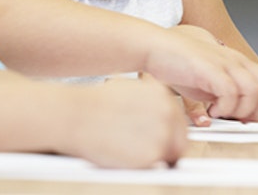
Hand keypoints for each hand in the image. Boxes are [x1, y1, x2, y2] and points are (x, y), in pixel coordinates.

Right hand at [58, 76, 187, 168]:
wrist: (76, 115)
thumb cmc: (93, 105)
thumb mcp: (126, 90)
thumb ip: (147, 103)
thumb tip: (155, 118)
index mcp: (161, 94)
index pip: (178, 119)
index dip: (169, 133)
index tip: (161, 140)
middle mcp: (168, 111)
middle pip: (181, 138)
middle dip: (168, 148)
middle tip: (153, 154)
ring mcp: (163, 132)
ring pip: (172, 154)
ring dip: (158, 158)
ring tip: (135, 154)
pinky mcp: (154, 153)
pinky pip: (159, 166)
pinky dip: (146, 166)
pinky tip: (127, 157)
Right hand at [142, 26, 257, 125]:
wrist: (156, 47)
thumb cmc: (180, 65)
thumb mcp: (211, 81)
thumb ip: (229, 94)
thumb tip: (241, 115)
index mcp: (240, 63)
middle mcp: (236, 61)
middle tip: (245, 122)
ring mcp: (224, 63)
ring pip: (254, 91)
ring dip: (243, 110)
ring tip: (225, 114)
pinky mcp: (209, 68)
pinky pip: (230, 92)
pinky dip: (226, 107)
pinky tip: (212, 110)